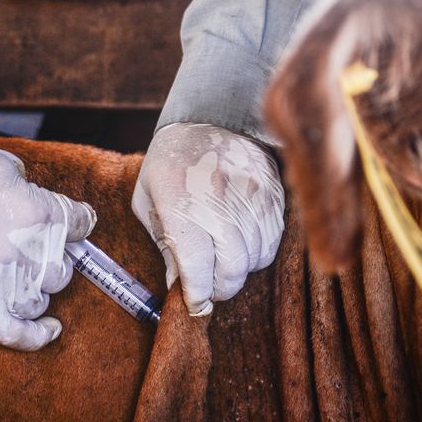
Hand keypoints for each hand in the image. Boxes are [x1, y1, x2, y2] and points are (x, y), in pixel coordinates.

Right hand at [0, 127, 95, 350]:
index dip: (76, 222)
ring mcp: (1, 278)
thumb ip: (33, 190)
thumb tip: (43, 208)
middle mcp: (27, 248)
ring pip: (41, 299)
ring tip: (18, 273)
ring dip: (35, 288)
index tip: (70, 223)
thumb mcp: (6, 165)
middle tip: (30, 246)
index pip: (82, 224)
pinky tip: (51, 331)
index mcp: (39, 209)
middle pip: (63, 268)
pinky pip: (14, 332)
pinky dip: (35, 337)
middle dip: (51, 258)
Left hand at [131, 123, 283, 316]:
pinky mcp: (272, 196)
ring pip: (255, 260)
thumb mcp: (149, 200)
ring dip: (239, 271)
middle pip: (231, 269)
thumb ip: (164, 243)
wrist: (211, 118)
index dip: (197, 294)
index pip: (196, 266)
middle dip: (219, 288)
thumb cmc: (171, 164)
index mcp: (180, 202)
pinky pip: (272, 242)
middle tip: (209, 286)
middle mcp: (219, 201)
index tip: (194, 302)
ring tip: (224, 261)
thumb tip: (178, 285)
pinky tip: (242, 243)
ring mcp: (251, 197)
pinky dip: (257, 253)